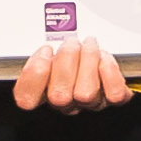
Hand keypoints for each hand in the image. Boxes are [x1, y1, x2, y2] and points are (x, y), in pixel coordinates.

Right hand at [6, 36, 132, 112]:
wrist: (105, 62)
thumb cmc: (74, 54)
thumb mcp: (51, 45)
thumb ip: (41, 45)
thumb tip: (36, 37)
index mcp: (44, 91)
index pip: (27, 99)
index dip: (34, 74)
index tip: (46, 50)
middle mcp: (66, 102)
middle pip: (58, 95)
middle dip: (66, 59)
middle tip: (71, 42)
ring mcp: (90, 103)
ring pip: (86, 93)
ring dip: (88, 61)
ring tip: (89, 45)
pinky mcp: (113, 98)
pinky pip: (113, 93)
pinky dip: (110, 72)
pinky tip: (104, 58)